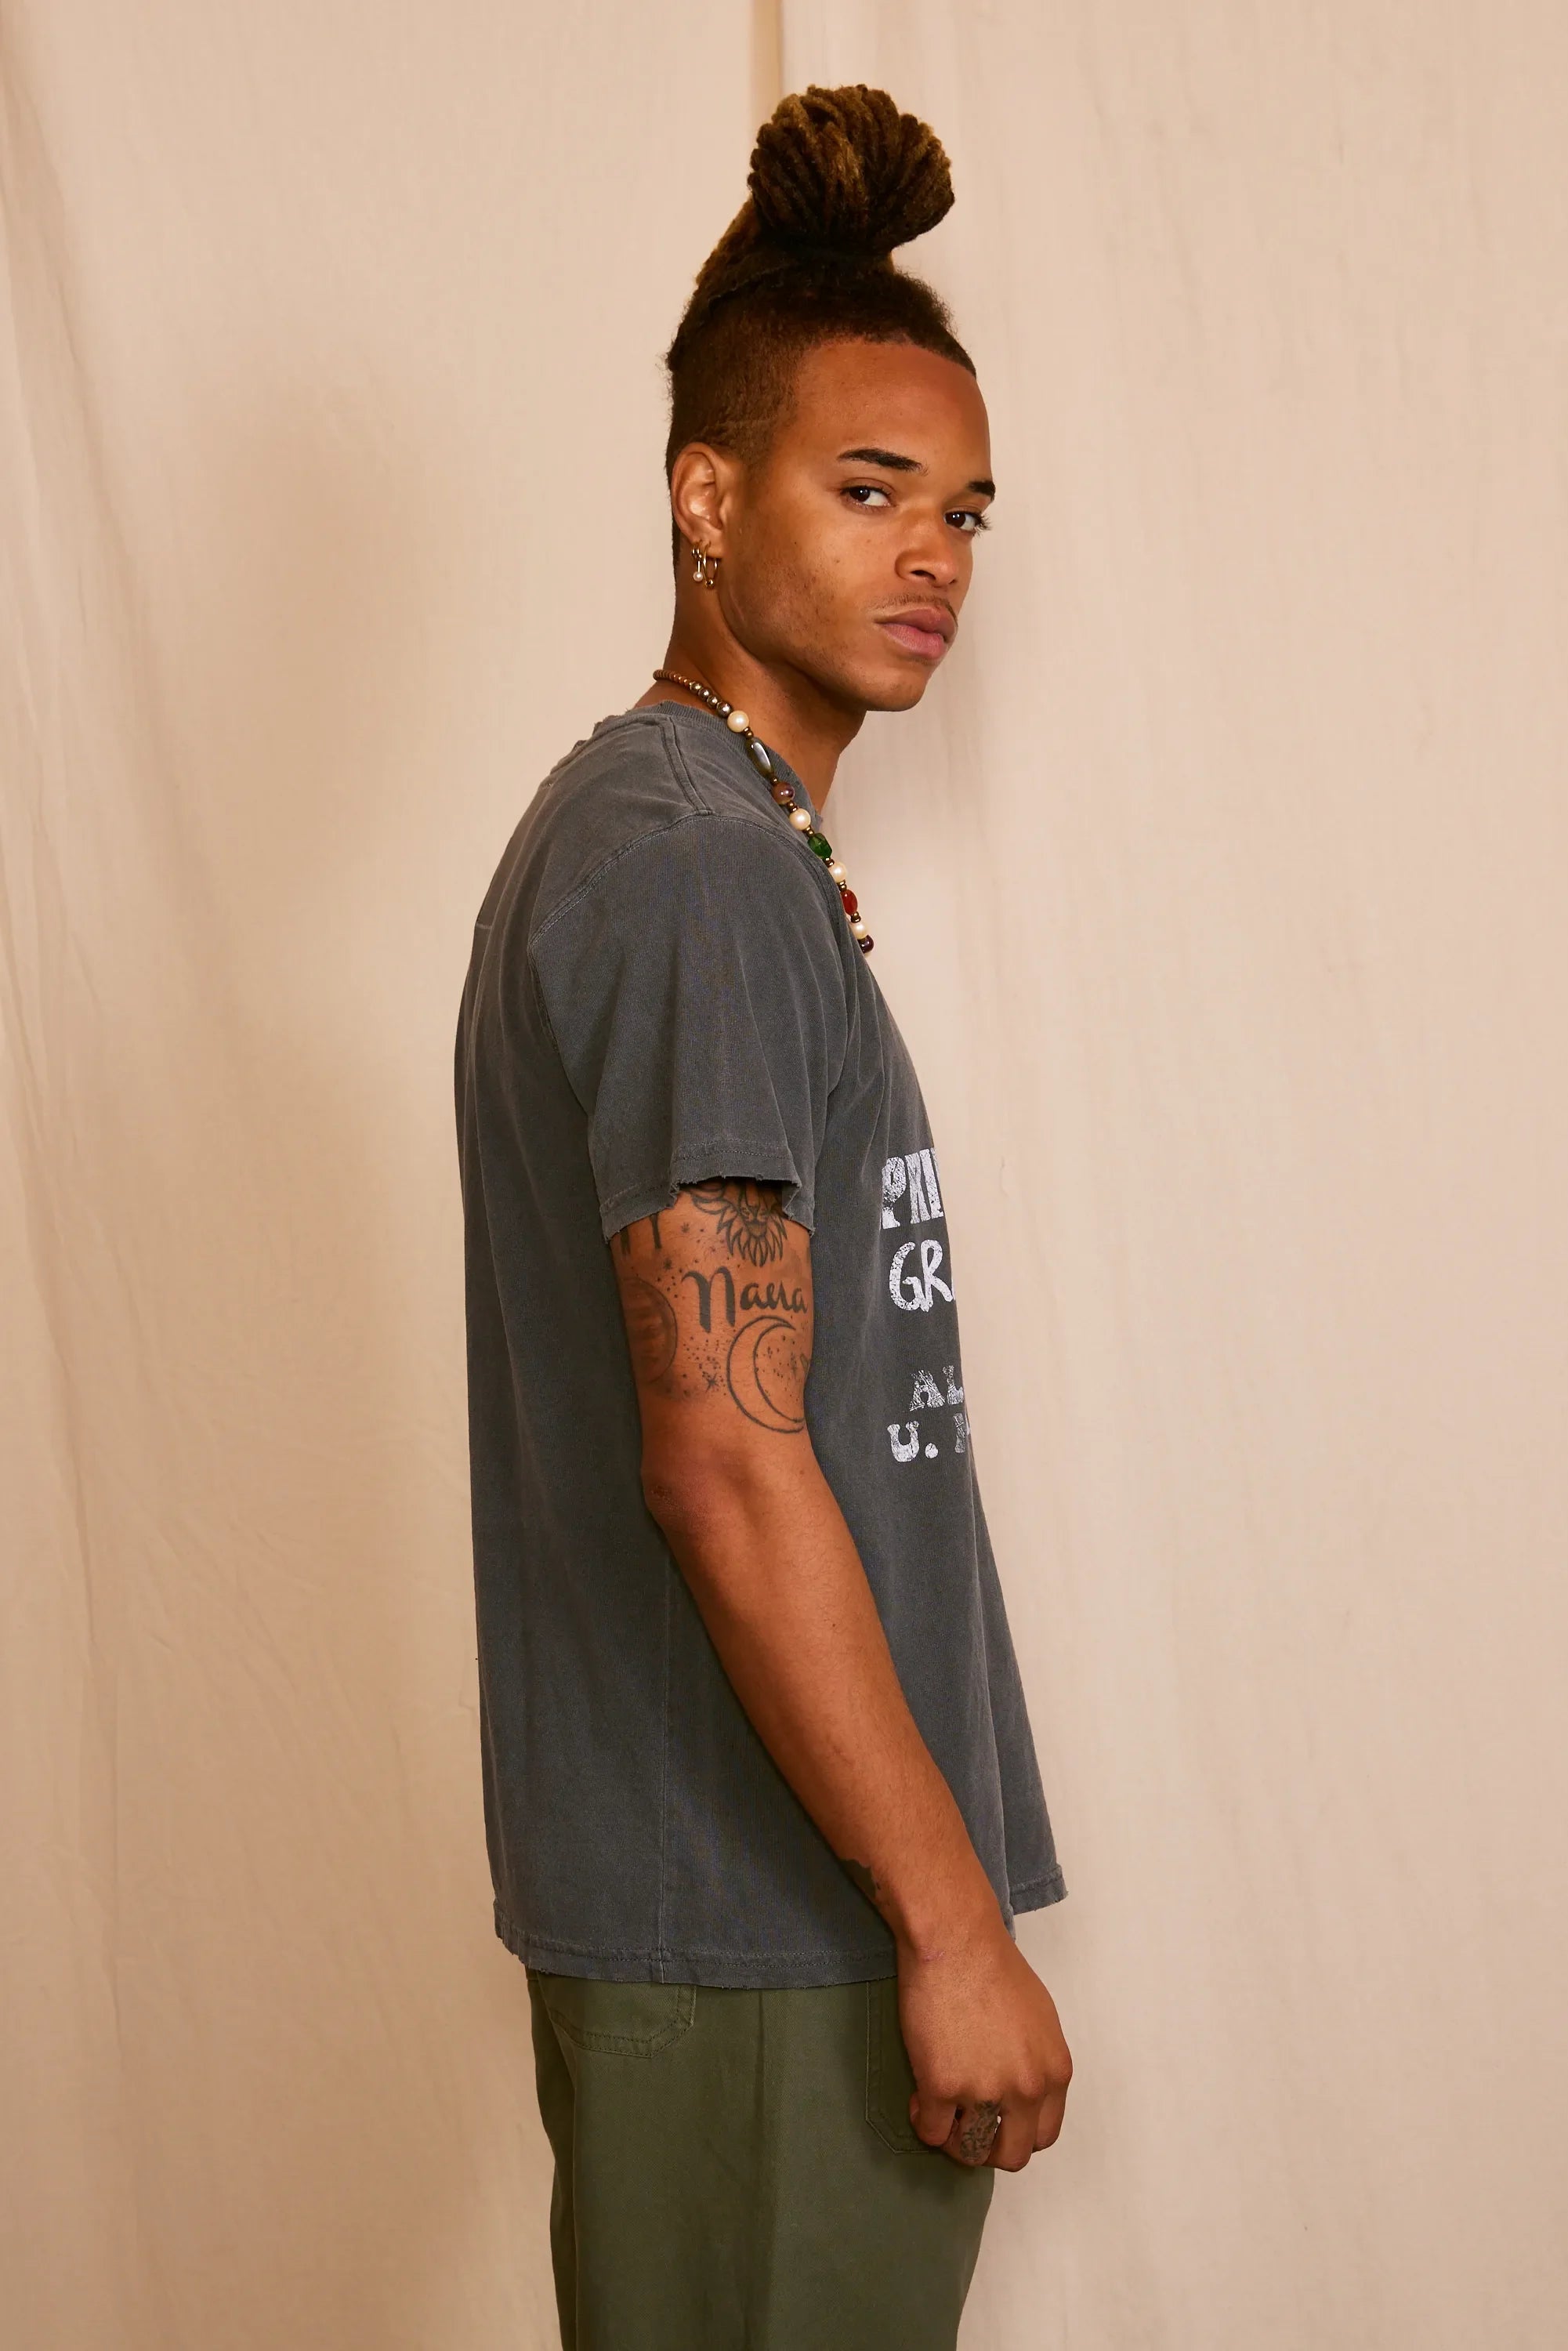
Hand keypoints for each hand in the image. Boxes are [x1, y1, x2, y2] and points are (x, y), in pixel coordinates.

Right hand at [897, 1915, 1071, 2170]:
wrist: (956, 1939)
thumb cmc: (993, 1965)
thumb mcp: (1038, 2019)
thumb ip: (1035, 2061)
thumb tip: (1019, 2088)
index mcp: (1055, 2072)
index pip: (1044, 2135)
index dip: (1016, 2133)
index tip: (996, 2121)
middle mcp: (1027, 2089)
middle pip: (1012, 2155)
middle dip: (987, 2148)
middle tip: (966, 2125)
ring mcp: (984, 2091)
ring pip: (970, 2153)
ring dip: (953, 2141)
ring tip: (940, 2113)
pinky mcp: (942, 2086)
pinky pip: (931, 2131)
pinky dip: (923, 2121)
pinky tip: (918, 2097)